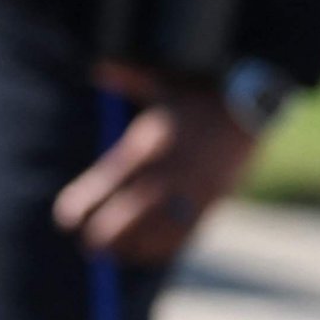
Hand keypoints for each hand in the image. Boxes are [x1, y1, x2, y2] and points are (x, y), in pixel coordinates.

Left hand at [53, 63, 259, 267]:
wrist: (252, 107)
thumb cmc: (201, 92)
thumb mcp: (163, 82)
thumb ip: (126, 78)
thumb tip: (97, 67)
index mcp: (145, 145)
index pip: (101, 188)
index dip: (78, 209)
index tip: (67, 218)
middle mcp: (165, 174)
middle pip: (120, 221)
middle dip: (101, 236)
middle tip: (90, 242)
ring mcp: (188, 193)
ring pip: (149, 236)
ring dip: (129, 248)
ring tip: (116, 252)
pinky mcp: (210, 204)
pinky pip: (180, 237)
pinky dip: (161, 249)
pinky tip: (149, 251)